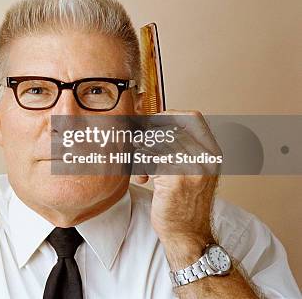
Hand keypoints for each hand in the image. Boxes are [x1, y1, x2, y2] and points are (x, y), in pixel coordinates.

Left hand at [132, 110, 221, 266]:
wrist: (188, 235)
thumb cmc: (184, 204)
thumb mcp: (189, 171)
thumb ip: (179, 148)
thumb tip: (153, 126)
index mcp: (211, 153)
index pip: (193, 117)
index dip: (169, 115)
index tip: (152, 123)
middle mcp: (206, 158)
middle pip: (171, 127)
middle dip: (150, 135)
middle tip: (139, 144)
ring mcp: (193, 166)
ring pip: (158, 141)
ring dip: (144, 152)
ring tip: (142, 167)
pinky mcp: (176, 176)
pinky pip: (152, 157)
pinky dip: (142, 165)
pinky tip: (144, 178)